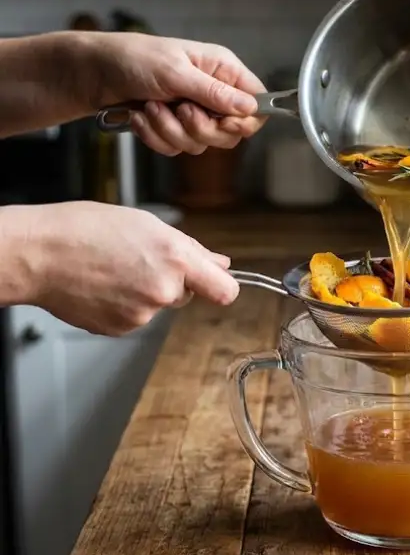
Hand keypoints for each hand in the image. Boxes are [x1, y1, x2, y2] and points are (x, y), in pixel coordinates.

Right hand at [23, 201, 239, 335]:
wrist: (38, 254)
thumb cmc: (85, 230)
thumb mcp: (148, 224)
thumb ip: (191, 248)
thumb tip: (220, 263)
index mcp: (176, 260)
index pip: (226, 291)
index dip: (221, 285)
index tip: (216, 282)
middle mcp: (163, 291)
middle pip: (188, 294)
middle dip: (172, 280)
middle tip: (139, 260)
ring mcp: (143, 314)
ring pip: (159, 306)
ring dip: (146, 292)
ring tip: (114, 270)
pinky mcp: (122, 329)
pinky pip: (136, 318)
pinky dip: (125, 305)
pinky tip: (104, 287)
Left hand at [88, 32, 267, 155]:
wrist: (90, 73)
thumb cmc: (130, 59)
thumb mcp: (175, 72)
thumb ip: (214, 93)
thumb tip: (249, 107)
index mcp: (221, 70)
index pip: (255, 103)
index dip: (245, 120)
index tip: (225, 123)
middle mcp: (212, 93)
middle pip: (231, 132)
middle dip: (202, 129)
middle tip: (181, 111)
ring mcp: (192, 112)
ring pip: (202, 144)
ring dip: (172, 131)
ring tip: (151, 108)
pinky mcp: (172, 128)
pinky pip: (177, 149)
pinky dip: (157, 137)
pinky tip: (141, 118)